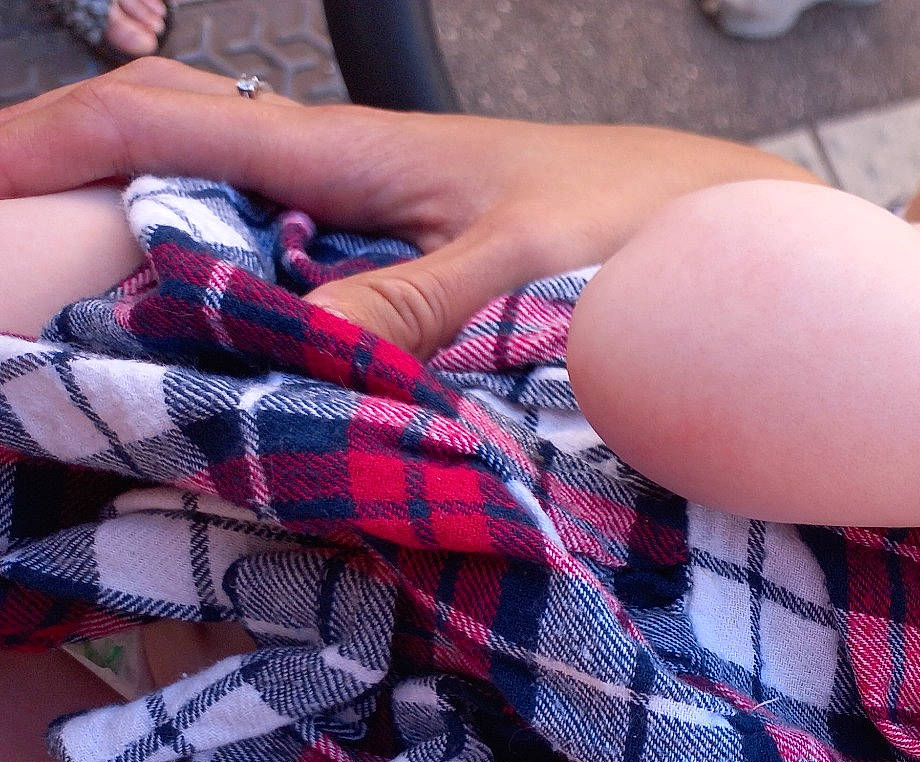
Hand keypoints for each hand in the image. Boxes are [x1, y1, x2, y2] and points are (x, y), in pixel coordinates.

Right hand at [0, 59, 822, 354]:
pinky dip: (228, 306)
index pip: (158, 120)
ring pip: (219, 222)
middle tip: (8, 278)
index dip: (42, 145)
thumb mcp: (522, 262)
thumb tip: (299, 351)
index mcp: (351, 154)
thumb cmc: (643, 223)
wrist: (727, 233)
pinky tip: (212, 363)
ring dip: (138, 255)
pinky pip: (284, 277)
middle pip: (165, 156)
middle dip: (64, 193)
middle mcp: (344, 183)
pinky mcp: (406, 276)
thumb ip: (413, 304)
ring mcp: (370, 229)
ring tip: (70, 327)